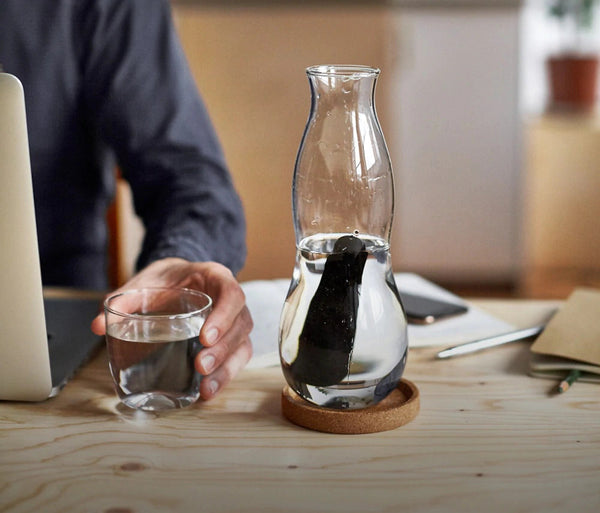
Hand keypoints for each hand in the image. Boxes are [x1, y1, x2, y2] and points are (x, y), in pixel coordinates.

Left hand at [91, 257, 252, 399]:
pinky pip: (237, 359)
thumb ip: (125, 298)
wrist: (177, 279)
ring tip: (205, 386)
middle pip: (241, 324)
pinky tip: (207, 392)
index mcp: (216, 278)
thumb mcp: (147, 281)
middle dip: (223, 348)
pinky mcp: (230, 342)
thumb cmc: (166, 280)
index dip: (224, 315)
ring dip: (226, 367)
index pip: (232, 293)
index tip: (206, 336)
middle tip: (200, 365)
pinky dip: (224, 376)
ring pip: (242, 345)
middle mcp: (232, 301)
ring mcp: (234, 322)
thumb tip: (99, 325)